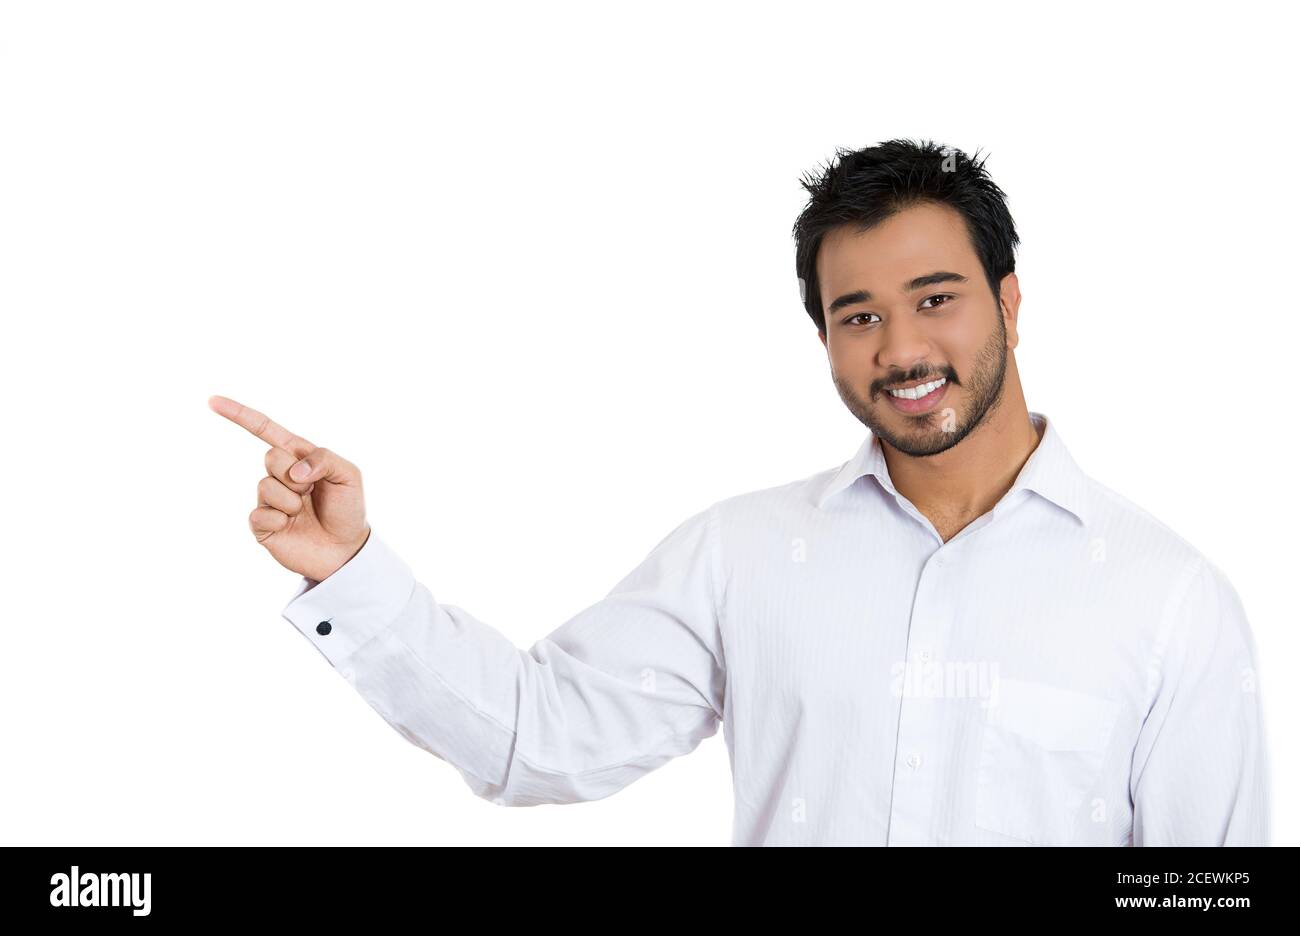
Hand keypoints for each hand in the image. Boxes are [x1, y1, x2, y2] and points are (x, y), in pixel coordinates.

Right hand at [208, 394, 370, 581]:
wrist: (345, 550)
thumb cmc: (348, 509)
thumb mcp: (349, 476)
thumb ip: (325, 459)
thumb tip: (294, 470)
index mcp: (299, 457)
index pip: (265, 430)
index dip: (240, 415)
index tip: (212, 401)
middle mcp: (280, 476)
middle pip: (270, 457)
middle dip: (295, 474)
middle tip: (311, 490)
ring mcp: (269, 500)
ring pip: (266, 486)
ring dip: (291, 500)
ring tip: (303, 512)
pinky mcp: (262, 525)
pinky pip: (260, 515)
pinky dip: (279, 520)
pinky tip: (289, 526)